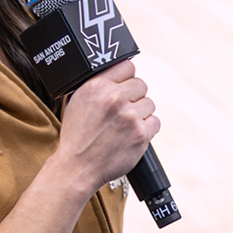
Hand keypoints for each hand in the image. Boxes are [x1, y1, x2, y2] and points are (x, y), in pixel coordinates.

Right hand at [47, 59, 158, 190]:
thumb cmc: (77, 137)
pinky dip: (147, 129)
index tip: (125, 86)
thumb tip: (115, 75)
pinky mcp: (141, 134)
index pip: (127, 66)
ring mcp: (129, 116)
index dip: (127, 77)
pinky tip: (132, 135)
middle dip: (135, 96)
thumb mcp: (77, 101)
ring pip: (149, 103)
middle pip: (141, 84)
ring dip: (141, 113)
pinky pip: (155, 122)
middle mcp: (114, 98)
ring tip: (126, 125)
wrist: (77, 167)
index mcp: (97, 86)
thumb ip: (97, 86)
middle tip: (124, 110)